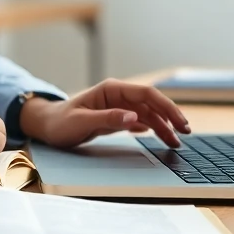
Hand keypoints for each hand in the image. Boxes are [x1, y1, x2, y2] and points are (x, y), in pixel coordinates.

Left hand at [19, 79, 191, 148]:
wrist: (48, 126)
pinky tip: (161, 137)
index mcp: (111, 90)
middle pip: (152, 103)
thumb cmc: (61, 123)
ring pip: (148, 114)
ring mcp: (119, 106)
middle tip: (186, 133)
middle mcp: (118, 96)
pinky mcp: (117, 118)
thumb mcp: (82, 122)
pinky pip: (140, 121)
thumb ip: (108, 119)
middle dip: (170, 117)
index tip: (179, 123)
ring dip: (163, 127)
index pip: (147, 94)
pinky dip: (152, 129)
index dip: (167, 107)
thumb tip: (134, 118)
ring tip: (175, 143)